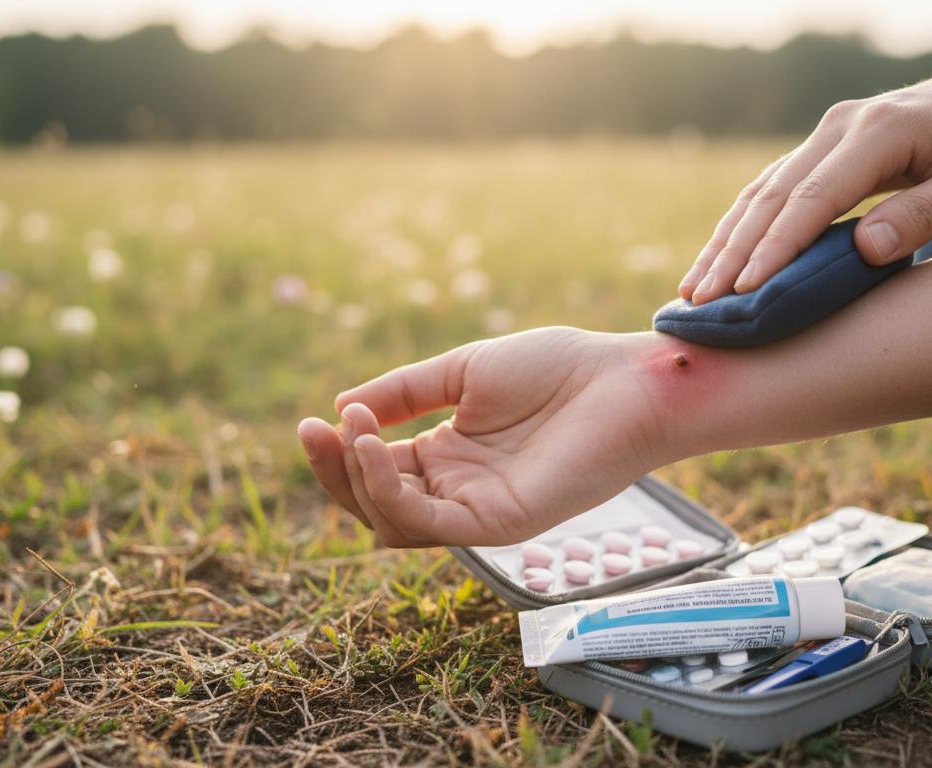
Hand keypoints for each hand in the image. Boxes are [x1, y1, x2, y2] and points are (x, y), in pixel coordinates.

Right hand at [296, 328, 673, 546]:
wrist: (622, 379)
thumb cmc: (558, 368)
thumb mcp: (463, 370)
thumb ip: (404, 392)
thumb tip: (340, 409)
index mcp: (448, 456)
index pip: (376, 470)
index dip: (340, 451)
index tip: (311, 419)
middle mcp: (458, 490)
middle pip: (374, 503)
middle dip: (335, 472)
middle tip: (309, 431)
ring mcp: (478, 511)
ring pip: (393, 522)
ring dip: (358, 482)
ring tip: (349, 431)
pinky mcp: (500, 525)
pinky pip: (429, 524)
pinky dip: (390, 493)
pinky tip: (374, 449)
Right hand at [679, 62, 931, 304]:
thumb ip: (924, 213)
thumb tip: (864, 250)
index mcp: (880, 132)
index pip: (814, 198)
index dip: (776, 248)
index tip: (744, 291)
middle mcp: (841, 127)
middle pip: (772, 196)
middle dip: (731, 252)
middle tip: (697, 301)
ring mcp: (827, 134)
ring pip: (761, 192)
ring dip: (724, 242)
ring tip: (692, 290)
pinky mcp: (823, 149)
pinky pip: (771, 191)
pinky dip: (741, 228)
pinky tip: (719, 261)